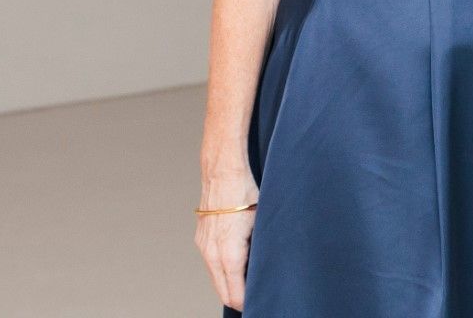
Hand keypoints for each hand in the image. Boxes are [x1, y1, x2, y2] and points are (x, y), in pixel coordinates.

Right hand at [195, 174, 259, 310]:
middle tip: (257, 298)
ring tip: (250, 282)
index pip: (235, 293)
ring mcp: (203, 245)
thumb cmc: (246, 191)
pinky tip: (238, 264)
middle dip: (239, 298)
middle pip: (223, 291)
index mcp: (228, 253)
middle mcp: (211, 253)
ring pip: (216, 278)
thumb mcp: (262, 222)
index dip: (249, 302)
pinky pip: (211, 263)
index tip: (261, 301)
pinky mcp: (201, 238)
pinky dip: (222, 271)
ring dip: (230, 284)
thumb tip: (271, 265)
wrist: (223, 169)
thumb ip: (262, 248)